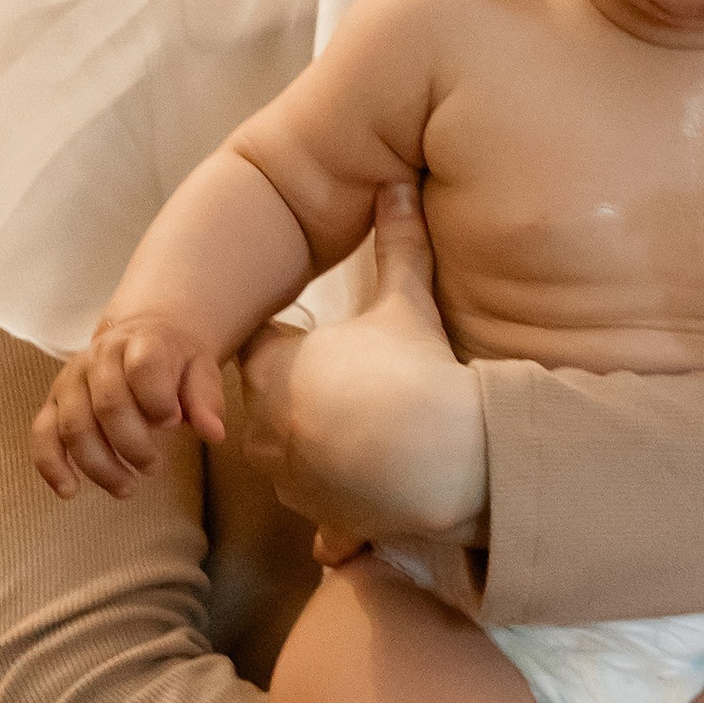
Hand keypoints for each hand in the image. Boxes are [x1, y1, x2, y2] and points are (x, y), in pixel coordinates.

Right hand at [33, 314, 225, 498]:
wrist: (142, 338)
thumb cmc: (176, 362)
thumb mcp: (201, 370)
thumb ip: (206, 399)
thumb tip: (214, 434)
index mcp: (140, 342)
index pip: (143, 367)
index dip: (157, 399)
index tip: (173, 424)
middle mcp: (99, 357)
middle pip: (108, 404)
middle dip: (132, 444)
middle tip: (154, 468)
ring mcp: (70, 380)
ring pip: (74, 426)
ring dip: (100, 465)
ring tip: (127, 488)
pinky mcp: (53, 403)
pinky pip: (42, 434)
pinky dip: (51, 465)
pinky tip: (69, 491)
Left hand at [237, 184, 485, 557]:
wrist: (443, 457)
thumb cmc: (416, 372)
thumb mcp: (407, 302)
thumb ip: (398, 243)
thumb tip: (398, 184)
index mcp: (275, 370)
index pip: (260, 345)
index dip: (290, 340)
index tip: (321, 340)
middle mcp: (267, 426)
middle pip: (265, 404)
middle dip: (297, 396)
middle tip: (348, 388)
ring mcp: (290, 478)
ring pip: (284, 458)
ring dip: (311, 448)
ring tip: (363, 437)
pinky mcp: (319, 518)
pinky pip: (318, 514)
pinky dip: (336, 508)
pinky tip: (368, 496)